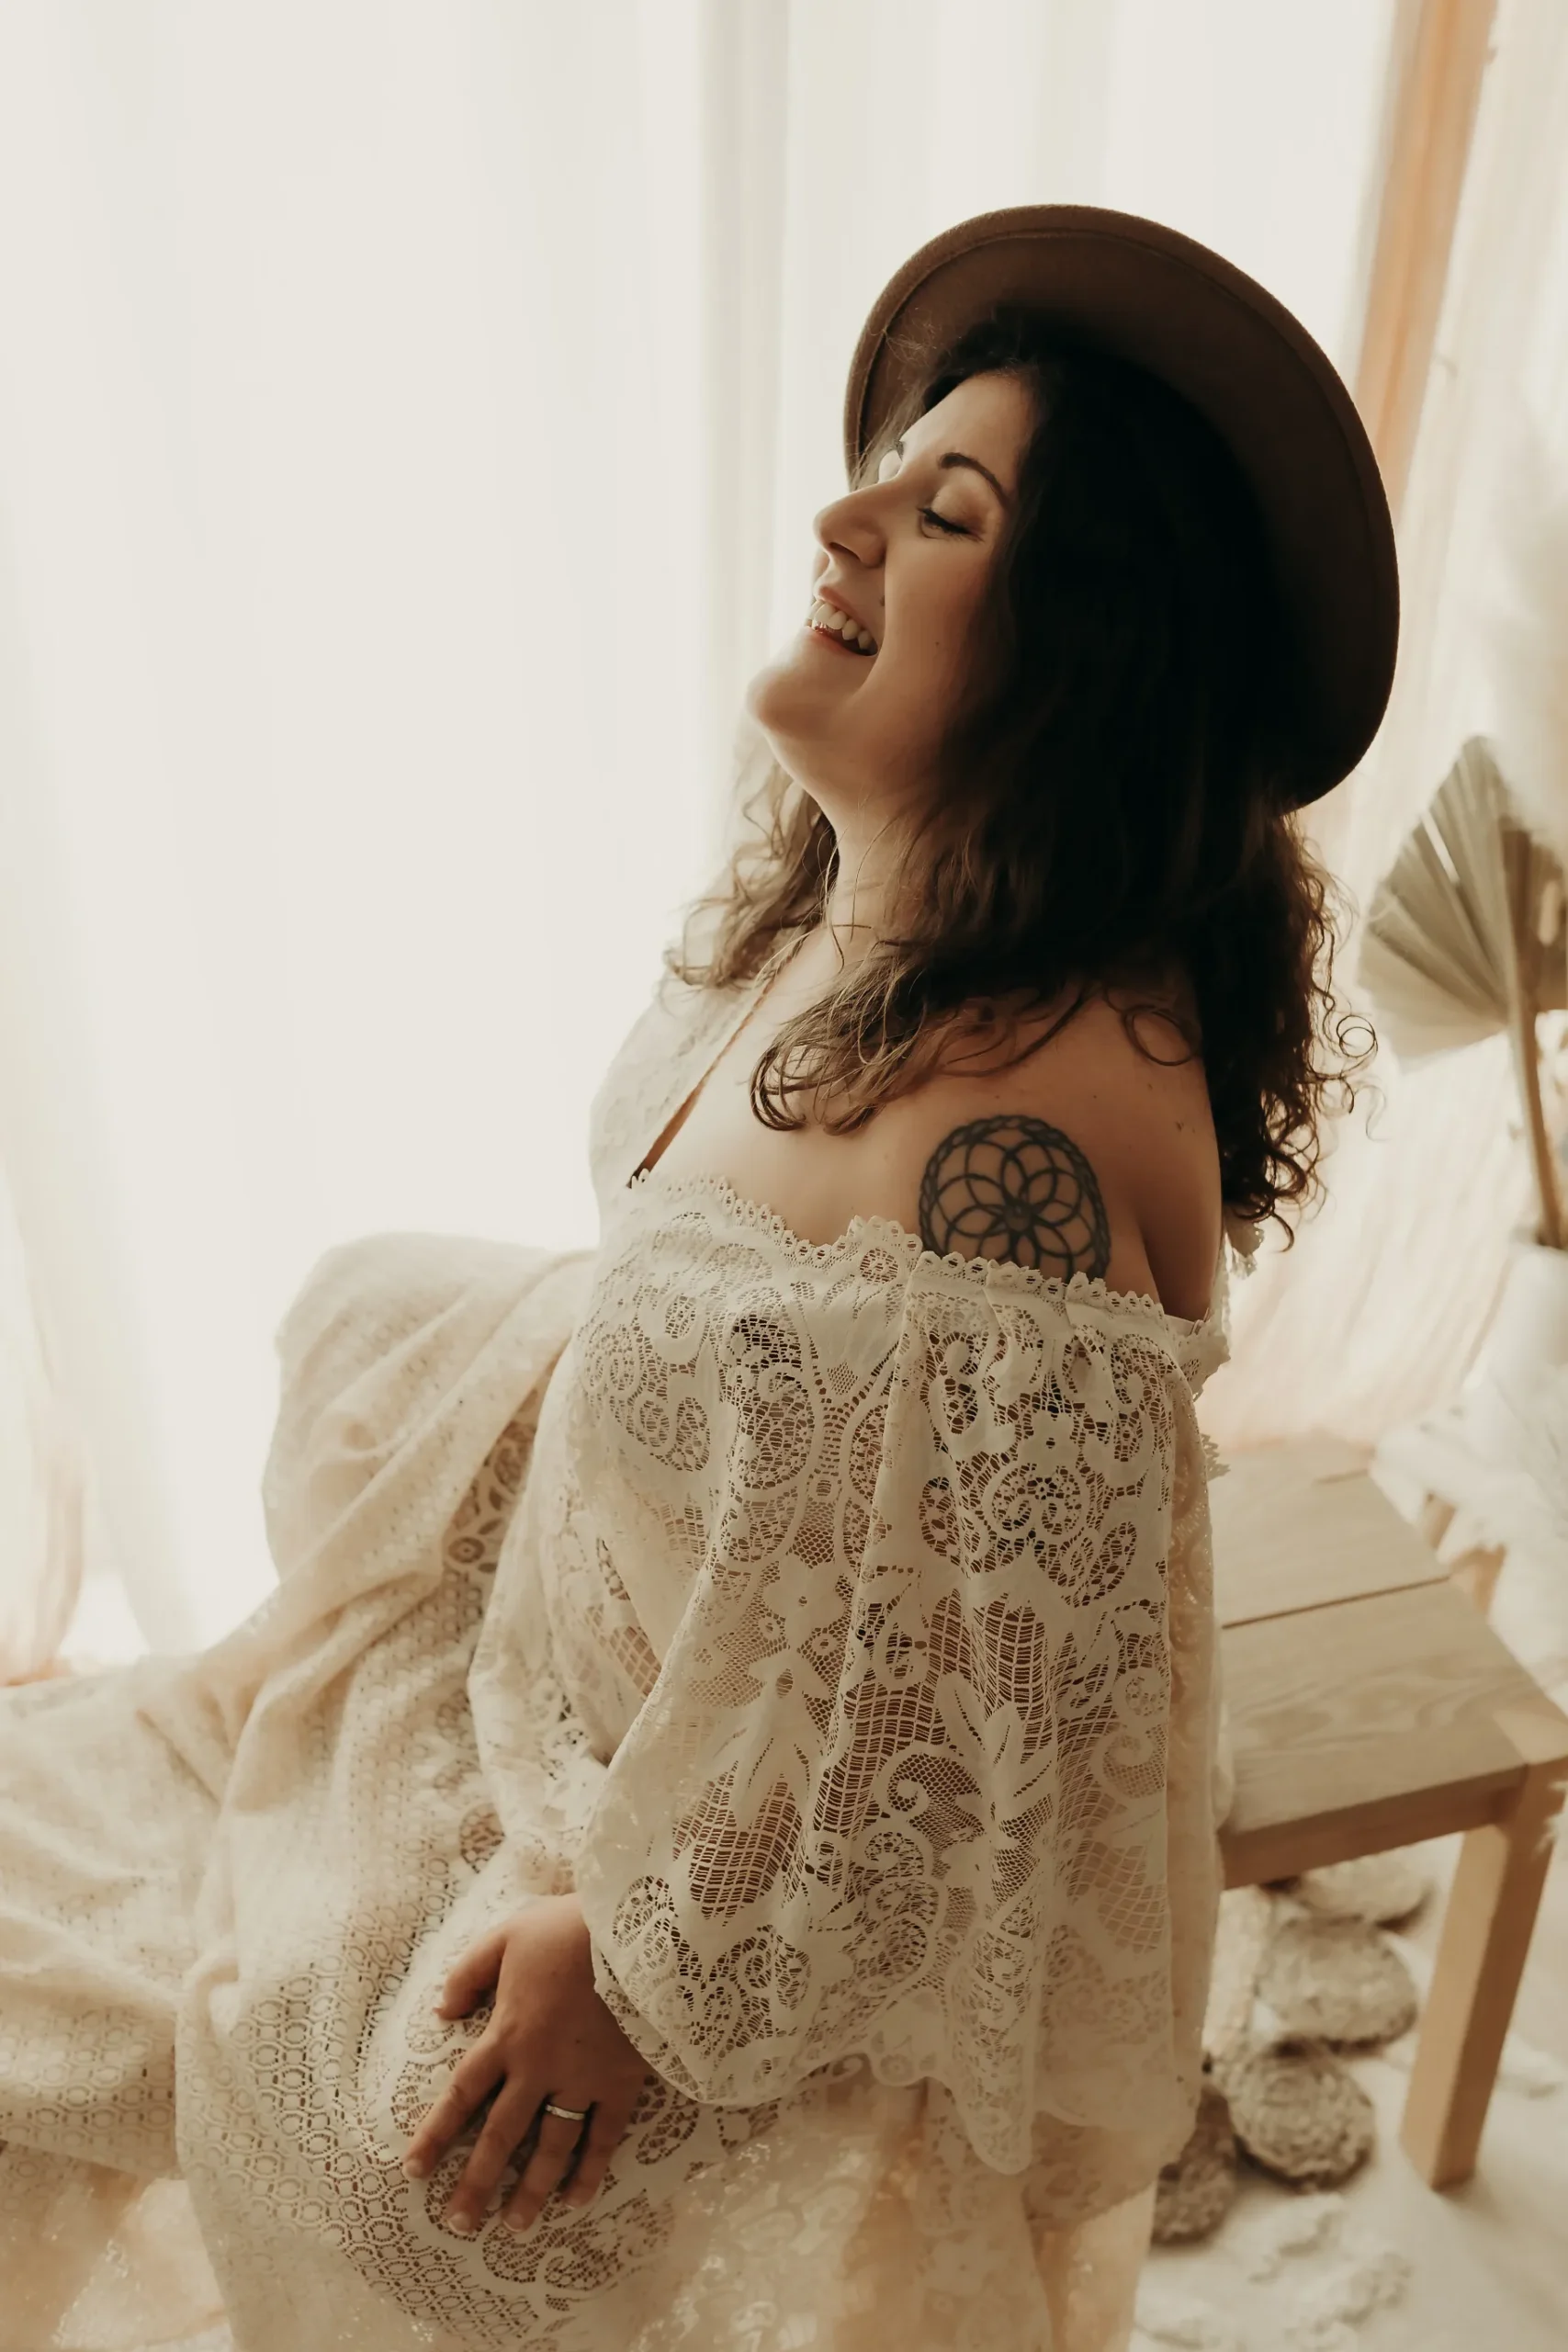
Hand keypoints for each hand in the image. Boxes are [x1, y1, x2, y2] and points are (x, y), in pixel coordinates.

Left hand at [401, 1894, 649, 2236]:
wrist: (640, 1932)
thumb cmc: (570, 1929)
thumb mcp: (508, 1935)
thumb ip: (470, 1972)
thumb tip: (441, 2010)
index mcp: (508, 2035)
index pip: (462, 2095)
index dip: (435, 2135)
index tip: (413, 2173)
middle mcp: (538, 2069)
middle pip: (500, 2137)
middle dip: (477, 2184)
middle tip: (458, 2225)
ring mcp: (581, 2081)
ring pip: (550, 2149)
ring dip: (530, 2192)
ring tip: (513, 2228)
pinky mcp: (621, 2083)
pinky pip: (604, 2138)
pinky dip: (590, 2172)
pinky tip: (575, 2201)